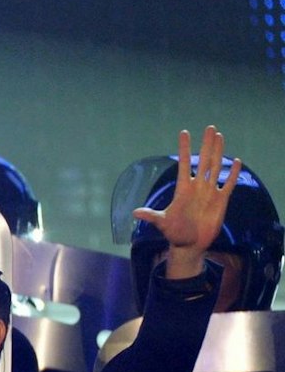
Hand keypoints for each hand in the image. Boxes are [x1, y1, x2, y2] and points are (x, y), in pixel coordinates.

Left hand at [132, 125, 240, 278]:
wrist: (189, 244)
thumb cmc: (174, 233)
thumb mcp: (162, 223)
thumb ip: (151, 216)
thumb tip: (134, 213)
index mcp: (182, 189)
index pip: (183, 164)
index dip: (184, 148)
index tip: (184, 132)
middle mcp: (197, 187)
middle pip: (203, 160)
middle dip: (206, 144)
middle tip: (210, 127)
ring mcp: (209, 192)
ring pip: (215, 167)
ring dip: (218, 152)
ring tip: (220, 136)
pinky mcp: (221, 200)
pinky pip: (228, 184)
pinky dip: (232, 173)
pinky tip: (236, 161)